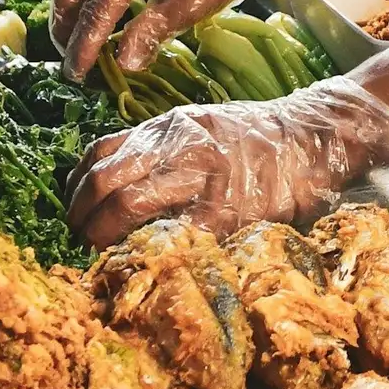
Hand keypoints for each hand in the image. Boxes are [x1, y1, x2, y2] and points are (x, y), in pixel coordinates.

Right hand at [52, 0, 281, 77]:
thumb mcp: (194, 3)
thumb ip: (154, 31)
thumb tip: (123, 64)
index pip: (95, 13)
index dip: (82, 48)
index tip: (76, 75)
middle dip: (64, 30)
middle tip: (73, 60)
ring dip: (64, 7)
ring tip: (73, 37)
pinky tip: (80, 1)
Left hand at [68, 78, 388, 246]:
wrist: (315, 138)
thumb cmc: (257, 139)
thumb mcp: (201, 125)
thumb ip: (161, 148)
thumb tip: (112, 183)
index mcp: (169, 127)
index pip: (101, 155)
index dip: (76, 188)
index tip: (73, 210)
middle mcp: (177, 146)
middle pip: (104, 180)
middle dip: (80, 216)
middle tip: (78, 239)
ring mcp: (199, 178)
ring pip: (126, 204)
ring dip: (101, 236)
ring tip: (99, 255)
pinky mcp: (224, 211)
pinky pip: (169, 234)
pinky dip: (145, 250)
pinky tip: (139, 263)